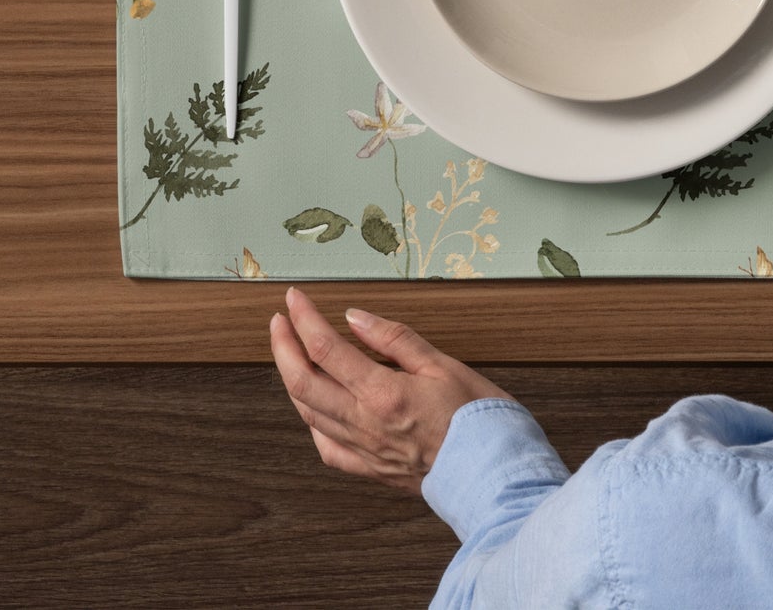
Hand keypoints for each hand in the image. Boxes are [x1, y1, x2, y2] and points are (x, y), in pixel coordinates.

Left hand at [270, 286, 513, 492]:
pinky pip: (327, 447)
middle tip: (279, 321)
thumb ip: (396, 339)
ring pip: (308, 414)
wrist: (493, 474)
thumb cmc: (478, 418)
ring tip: (290, 354)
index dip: (305, 319)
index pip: (326, 349)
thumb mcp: (443, 364)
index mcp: (382, 393)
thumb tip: (355, 318)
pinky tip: (314, 409)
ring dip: (292, 379)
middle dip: (283, 347)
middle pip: (303, 382)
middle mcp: (364, 424)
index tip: (296, 298)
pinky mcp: (371, 470)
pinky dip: (312, 422)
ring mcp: (363, 450)